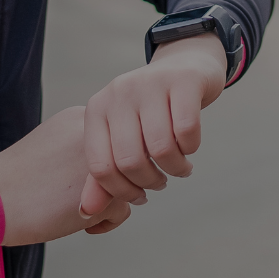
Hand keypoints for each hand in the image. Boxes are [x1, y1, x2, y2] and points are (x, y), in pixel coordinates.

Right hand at [0, 106, 132, 245]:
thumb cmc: (17, 180)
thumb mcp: (51, 145)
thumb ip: (82, 147)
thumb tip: (117, 168)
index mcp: (80, 117)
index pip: (111, 141)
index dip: (98, 166)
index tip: (75, 178)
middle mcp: (98, 134)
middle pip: (124, 160)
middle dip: (110, 182)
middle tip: (81, 195)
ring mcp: (104, 161)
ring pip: (128, 184)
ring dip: (108, 201)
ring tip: (76, 207)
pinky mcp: (107, 193)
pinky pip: (123, 210)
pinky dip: (104, 221)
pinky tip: (78, 220)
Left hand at [79, 33, 227, 215]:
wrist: (185, 65)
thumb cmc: (149, 111)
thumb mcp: (121, 136)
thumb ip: (103, 174)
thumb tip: (87, 212)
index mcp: (97, 108)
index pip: (101, 166)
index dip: (121, 191)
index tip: (139, 195)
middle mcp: (119, 92)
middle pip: (130, 160)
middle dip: (150, 182)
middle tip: (161, 182)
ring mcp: (150, 83)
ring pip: (160, 148)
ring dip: (175, 169)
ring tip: (180, 168)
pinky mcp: (183, 81)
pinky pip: (187, 131)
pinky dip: (191, 148)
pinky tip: (189, 147)